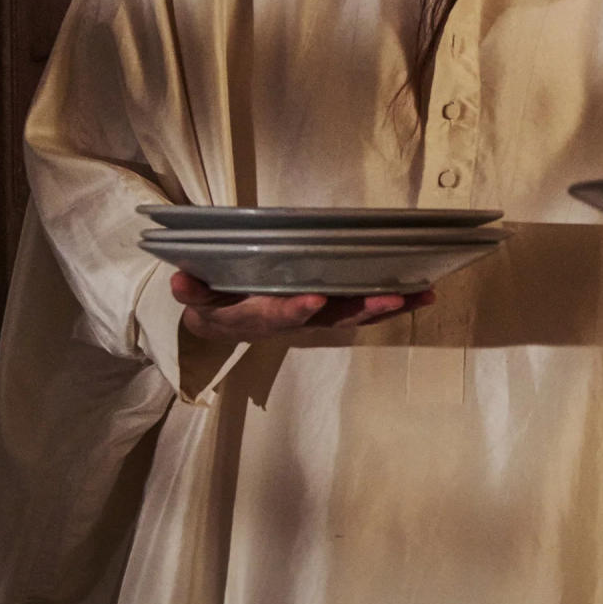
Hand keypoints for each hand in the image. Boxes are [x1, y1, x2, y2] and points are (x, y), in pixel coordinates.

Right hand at [170, 270, 433, 341]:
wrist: (223, 322)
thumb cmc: (213, 302)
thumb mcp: (195, 297)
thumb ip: (191, 290)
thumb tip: (179, 281)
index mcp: (260, 317)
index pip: (279, 314)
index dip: (294, 309)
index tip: (311, 299)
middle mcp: (295, 320)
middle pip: (332, 318)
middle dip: (363, 309)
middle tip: (392, 298)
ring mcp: (317, 316)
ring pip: (356, 314)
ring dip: (389, 306)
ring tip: (423, 294)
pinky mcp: (331, 308)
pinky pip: (364, 306)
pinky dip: (392, 302)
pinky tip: (422, 292)